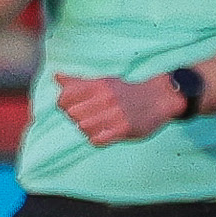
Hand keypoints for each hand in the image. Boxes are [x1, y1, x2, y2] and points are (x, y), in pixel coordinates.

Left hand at [54, 71, 181, 146]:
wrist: (158, 99)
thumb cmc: (126, 92)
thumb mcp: (102, 82)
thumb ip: (78, 82)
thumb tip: (56, 76)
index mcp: (99, 85)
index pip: (65, 97)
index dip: (65, 105)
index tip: (74, 106)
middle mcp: (105, 98)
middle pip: (73, 114)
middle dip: (76, 118)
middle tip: (89, 117)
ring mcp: (115, 114)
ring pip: (83, 128)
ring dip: (87, 129)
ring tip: (99, 125)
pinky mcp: (123, 129)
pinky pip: (97, 140)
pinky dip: (97, 139)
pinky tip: (105, 133)